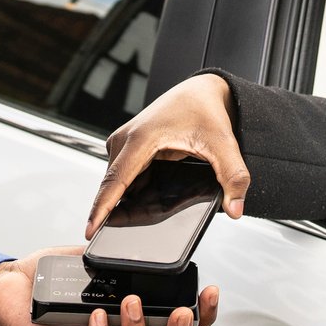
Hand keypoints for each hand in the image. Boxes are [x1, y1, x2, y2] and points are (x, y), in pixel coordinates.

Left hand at [0, 247, 219, 325]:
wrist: (12, 283)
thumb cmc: (54, 274)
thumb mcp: (97, 257)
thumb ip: (124, 258)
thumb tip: (148, 246)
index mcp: (137, 318)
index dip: (202, 318)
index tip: (208, 294)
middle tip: (180, 314)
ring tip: (132, 303)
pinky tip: (97, 317)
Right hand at [91, 74, 249, 236]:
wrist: (202, 90)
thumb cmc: (206, 110)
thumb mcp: (224, 144)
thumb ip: (233, 177)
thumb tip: (235, 208)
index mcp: (141, 138)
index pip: (115, 180)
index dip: (101, 208)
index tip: (90, 230)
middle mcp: (125, 138)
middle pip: (112, 184)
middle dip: (114, 211)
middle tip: (122, 235)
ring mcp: (124, 141)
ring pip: (117, 181)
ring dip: (124, 200)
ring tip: (138, 216)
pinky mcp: (128, 145)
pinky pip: (123, 174)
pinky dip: (131, 189)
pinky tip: (144, 198)